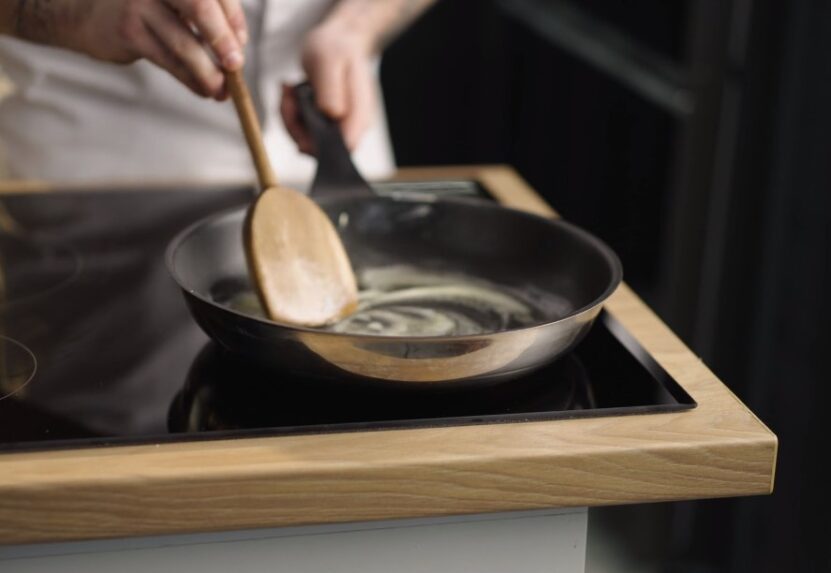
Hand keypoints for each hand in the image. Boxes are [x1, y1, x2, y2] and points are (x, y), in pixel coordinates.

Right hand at [63, 0, 247, 98]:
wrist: (86, 13)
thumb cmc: (144, 7)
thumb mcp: (174, 0)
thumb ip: (206, 15)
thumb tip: (238, 47)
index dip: (234, 18)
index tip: (242, 43)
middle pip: (201, 7)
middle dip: (223, 40)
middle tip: (236, 66)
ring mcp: (139, 4)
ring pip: (185, 44)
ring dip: (208, 72)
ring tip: (221, 90)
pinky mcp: (129, 31)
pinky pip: (170, 62)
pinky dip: (190, 79)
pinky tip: (202, 89)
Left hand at [280, 24, 376, 152]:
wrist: (340, 42)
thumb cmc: (337, 48)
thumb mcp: (329, 60)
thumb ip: (331, 89)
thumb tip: (332, 115)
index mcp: (359, 113)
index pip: (344, 147)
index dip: (318, 144)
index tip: (299, 118)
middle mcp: (352, 126)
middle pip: (321, 148)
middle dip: (296, 127)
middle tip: (288, 96)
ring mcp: (339, 127)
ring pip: (308, 141)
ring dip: (290, 118)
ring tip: (289, 90)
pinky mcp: (326, 125)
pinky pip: (304, 131)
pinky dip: (292, 115)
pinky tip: (291, 93)